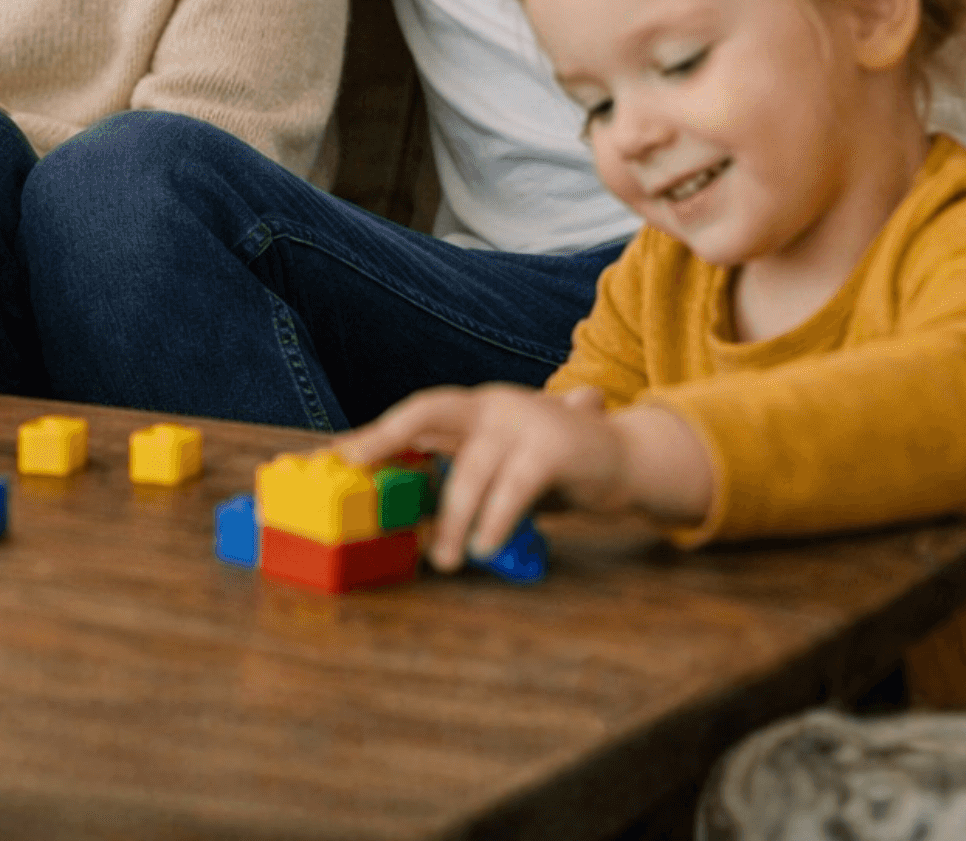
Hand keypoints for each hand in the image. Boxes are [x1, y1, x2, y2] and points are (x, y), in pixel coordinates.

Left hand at [338, 384, 634, 571]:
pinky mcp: (554, 448)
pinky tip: (484, 547)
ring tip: (444, 560)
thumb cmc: (553, 471)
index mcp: (476, 410)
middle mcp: (494, 405)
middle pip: (430, 413)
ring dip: (452, 519)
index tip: (336, 457)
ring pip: (472, 469)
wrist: (628, 459)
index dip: (377, 434)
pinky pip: (513, 489)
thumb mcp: (499, 470)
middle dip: (387, 437)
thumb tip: (400, 507)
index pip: (418, 415)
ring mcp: (525, 420)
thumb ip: (458, 476)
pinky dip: (495, 520)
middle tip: (352, 470)